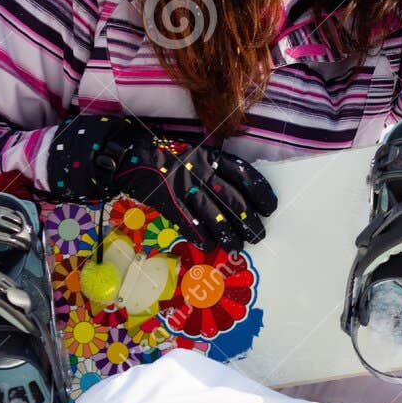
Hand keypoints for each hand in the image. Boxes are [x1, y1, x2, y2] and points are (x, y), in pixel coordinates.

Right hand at [45, 115, 276, 251]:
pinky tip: (208, 247)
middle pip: (231, 198)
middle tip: (259, 235)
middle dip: (248, 220)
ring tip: (238, 248)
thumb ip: (217, 170)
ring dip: (228, 234)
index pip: (243, 173)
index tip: (270, 208)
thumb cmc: (169, 157)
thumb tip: (242, 195)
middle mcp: (200, 170)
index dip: (260, 191)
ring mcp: (182, 185)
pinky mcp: (166, 200)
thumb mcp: (197, 154)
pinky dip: (199, 235)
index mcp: (210, 157)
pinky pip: (186, 221)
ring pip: (212, 213)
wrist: (130, 155)